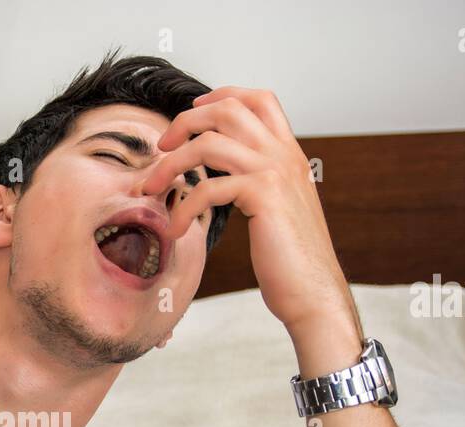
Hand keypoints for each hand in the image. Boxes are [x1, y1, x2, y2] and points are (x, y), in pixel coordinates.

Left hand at [141, 86, 355, 332]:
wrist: (313, 291)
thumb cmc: (291, 260)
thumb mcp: (278, 211)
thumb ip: (259, 185)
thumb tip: (228, 179)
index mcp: (289, 154)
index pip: (259, 100)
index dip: (222, 96)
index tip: (192, 111)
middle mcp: (284, 156)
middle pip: (228, 110)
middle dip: (185, 122)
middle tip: (161, 147)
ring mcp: (275, 173)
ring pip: (209, 144)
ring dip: (170, 165)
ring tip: (151, 190)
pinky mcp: (263, 197)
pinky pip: (208, 188)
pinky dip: (183, 208)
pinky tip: (175, 230)